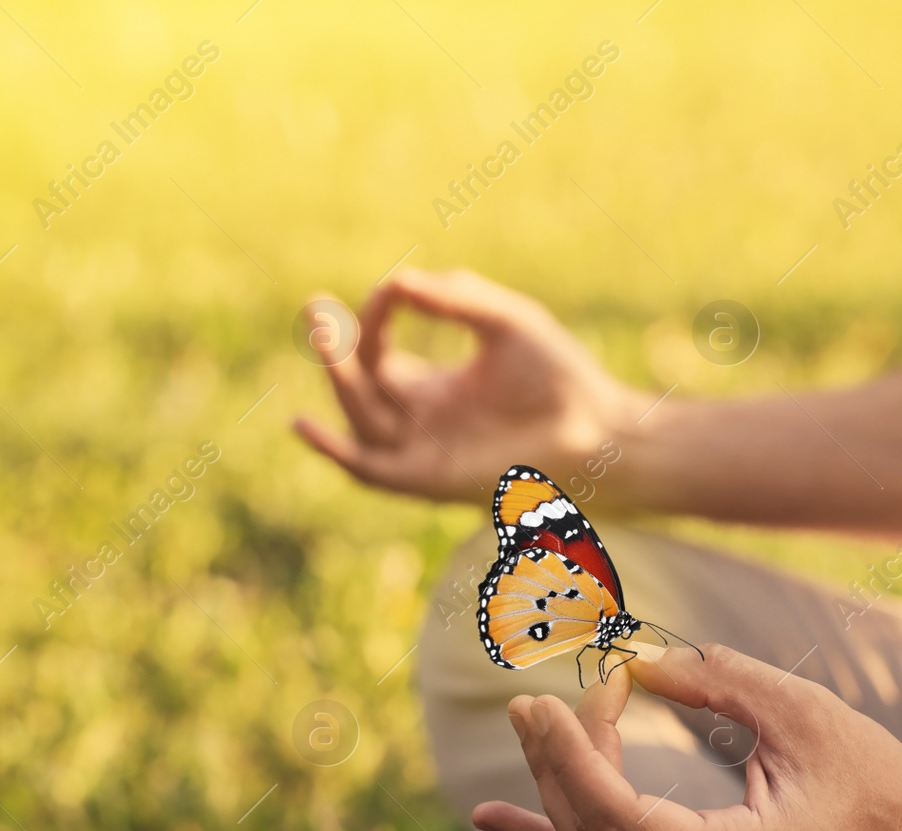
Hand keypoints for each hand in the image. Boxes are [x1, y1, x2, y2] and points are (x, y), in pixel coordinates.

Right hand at [292, 268, 647, 502]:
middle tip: (314, 308)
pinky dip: (334, 452)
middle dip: (334, 351)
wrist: (597, 429)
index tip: (392, 290)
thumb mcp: (505, 322)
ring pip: (361, 421)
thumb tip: (398, 281)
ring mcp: (424, 452)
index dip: (375, 319)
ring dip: (339, 381)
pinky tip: (304, 423)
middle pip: (358, 389)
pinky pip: (370, 471)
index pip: (380, 356)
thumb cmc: (561, 377)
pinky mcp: (430, 479)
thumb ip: (453, 299)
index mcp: (436, 392)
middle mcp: (422, 425)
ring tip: (327, 338)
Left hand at [471, 644, 901, 830]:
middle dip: (555, 761)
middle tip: (535, 698)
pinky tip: (500, 818)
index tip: (559, 699)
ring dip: (552, 788)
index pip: (620, 820)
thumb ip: (719, 682)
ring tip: (525, 728)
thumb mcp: (802, 714)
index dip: (576, 756)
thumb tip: (638, 657)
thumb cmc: (876, 782)